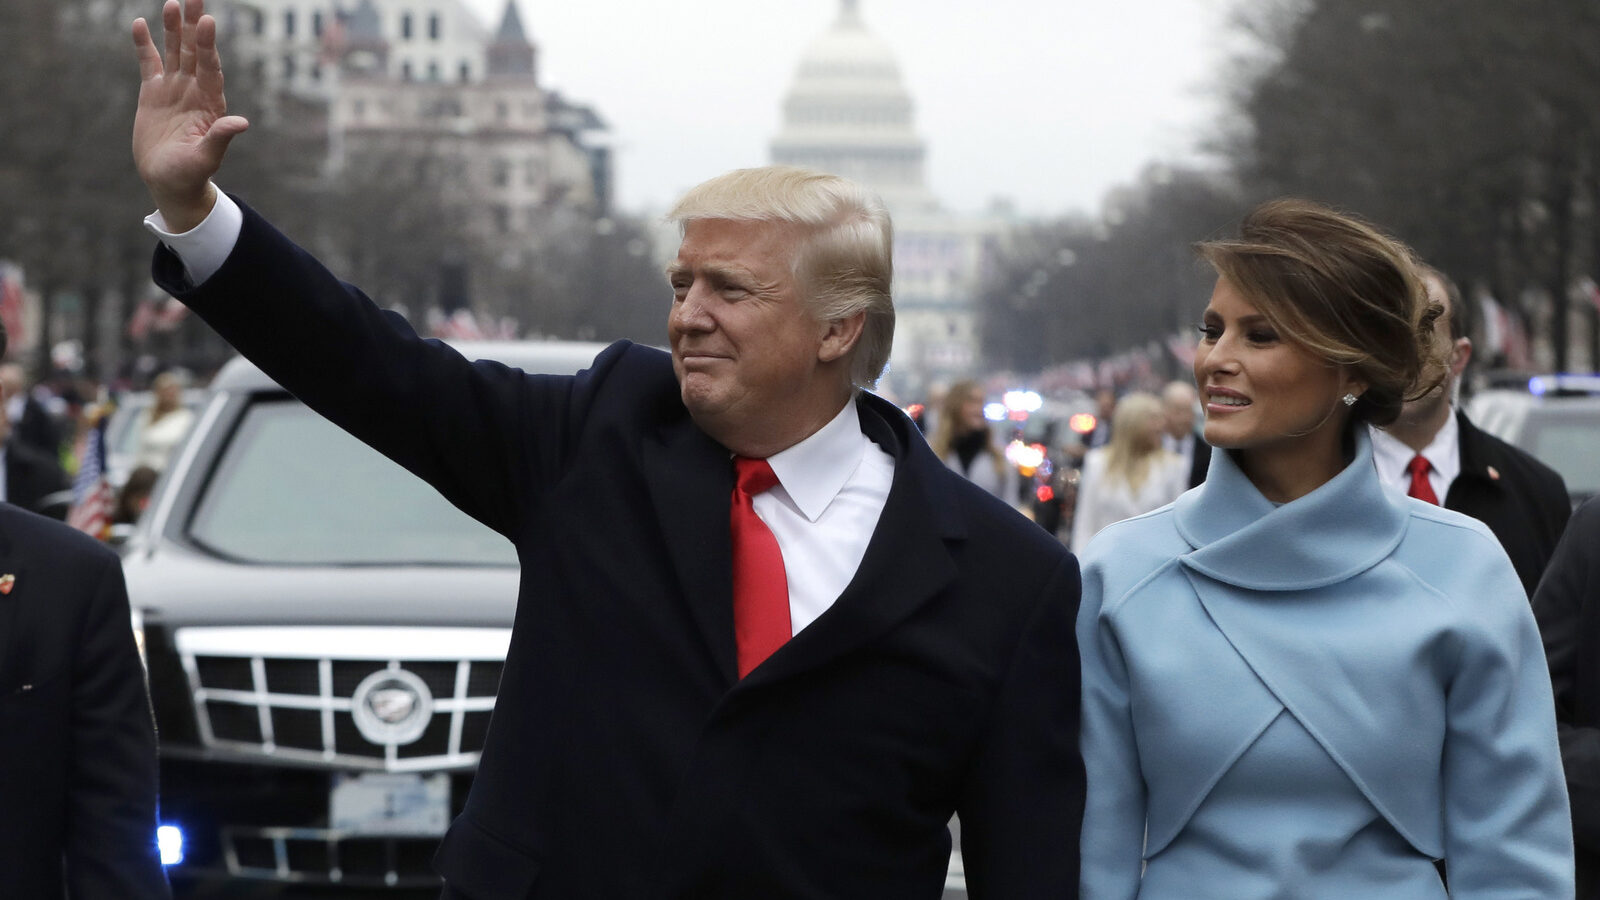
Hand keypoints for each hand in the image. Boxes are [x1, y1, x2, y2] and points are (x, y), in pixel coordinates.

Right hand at [132, 0, 248, 231]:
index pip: (210, 68)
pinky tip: (141, 24)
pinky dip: (145, 45)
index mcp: (210, 104)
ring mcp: (174, 90)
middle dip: (194, 25)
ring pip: (174, 52)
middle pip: (194, 52)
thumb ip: (220, 138)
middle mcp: (194, 91)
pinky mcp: (153, 93)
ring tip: (172, 3)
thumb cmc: (191, 174)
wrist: (170, 181)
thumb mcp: (206, 158)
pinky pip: (149, 63)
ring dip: (173, 28)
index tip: (208, 21)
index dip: (207, 45)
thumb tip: (241, 123)